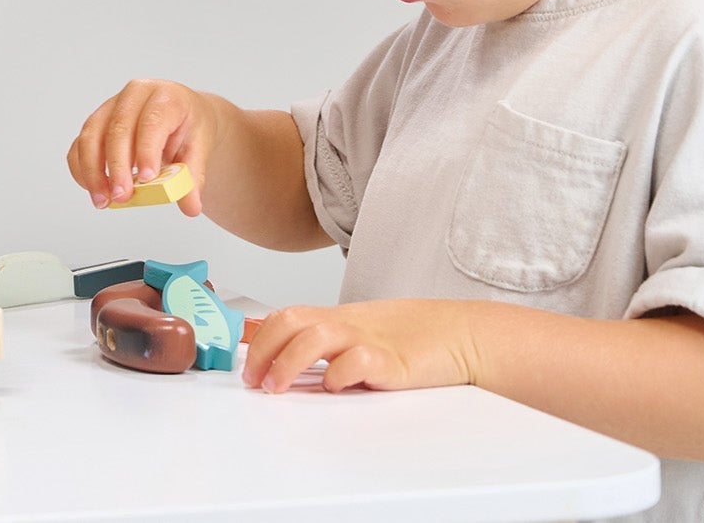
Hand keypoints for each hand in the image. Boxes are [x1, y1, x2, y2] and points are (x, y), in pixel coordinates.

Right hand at [66, 78, 215, 212]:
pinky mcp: (95, 123)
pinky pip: (80, 145)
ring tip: (103, 200)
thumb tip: (190, 206)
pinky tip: (94, 190)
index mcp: (165, 97)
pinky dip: (82, 169)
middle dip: (117, 166)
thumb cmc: (188, 128)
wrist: (180, 116)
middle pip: (118, 129)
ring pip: (92, 135)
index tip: (146, 178)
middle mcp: (134, 95)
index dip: (147, 149)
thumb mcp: (200, 149)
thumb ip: (193, 178)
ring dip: (93, 171)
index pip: (152, 121)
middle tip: (122, 196)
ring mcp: (110, 107)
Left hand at [243, 298, 477, 394]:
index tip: (244, 366)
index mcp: (337, 318)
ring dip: (287, 361)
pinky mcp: (391, 361)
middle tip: (253, 380)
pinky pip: (357, 360)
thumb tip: (284, 357)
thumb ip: (325, 342)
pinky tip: (332, 385)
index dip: (258, 339)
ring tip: (275, 387)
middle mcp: (347, 324)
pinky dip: (338, 372)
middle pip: (291, 321)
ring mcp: (368, 340)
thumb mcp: (359, 333)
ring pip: (315, 335)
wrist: (459, 334)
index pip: (286, 317)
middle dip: (262, 350)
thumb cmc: (409, 337)